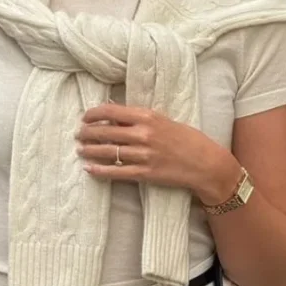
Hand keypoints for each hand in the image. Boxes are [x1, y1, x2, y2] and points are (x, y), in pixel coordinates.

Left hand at [75, 102, 238, 202]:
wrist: (206, 163)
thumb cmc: (187, 139)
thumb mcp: (163, 120)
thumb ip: (139, 117)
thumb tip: (113, 111)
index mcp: (148, 117)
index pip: (112, 111)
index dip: (93, 114)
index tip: (85, 117)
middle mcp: (144, 134)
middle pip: (105, 132)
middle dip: (87, 133)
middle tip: (78, 134)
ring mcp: (144, 155)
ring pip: (108, 152)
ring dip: (90, 151)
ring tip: (80, 150)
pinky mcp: (145, 174)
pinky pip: (116, 172)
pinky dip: (100, 171)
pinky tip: (89, 169)